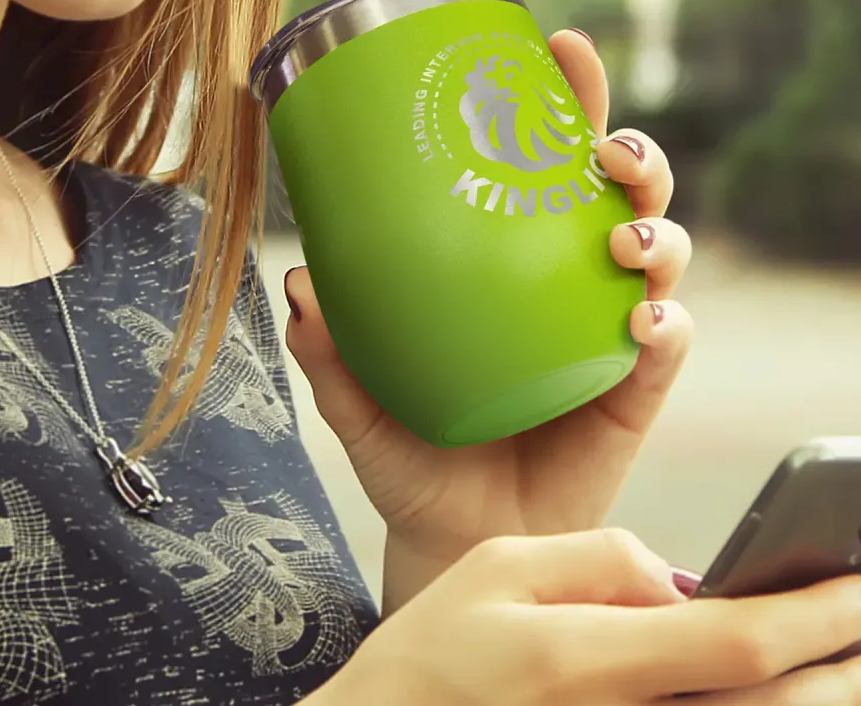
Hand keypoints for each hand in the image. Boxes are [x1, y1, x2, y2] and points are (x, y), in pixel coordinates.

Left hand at [284, 28, 693, 605]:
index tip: (561, 45)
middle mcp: (566, 284)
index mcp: (510, 262)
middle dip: (633, 154)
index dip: (564, 101)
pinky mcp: (632, 393)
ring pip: (661, 255)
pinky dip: (667, 325)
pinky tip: (643, 322)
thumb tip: (299, 283)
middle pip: (622, 195)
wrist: (447, 534)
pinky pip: (667, 347)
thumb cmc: (410, 449)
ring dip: (658, 232)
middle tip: (607, 148)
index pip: (545, 165)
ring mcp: (605, 333)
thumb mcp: (357, 394)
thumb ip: (329, 346)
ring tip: (625, 241)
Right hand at [308, 530, 860, 705]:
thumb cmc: (432, 655)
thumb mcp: (497, 566)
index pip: (733, 639)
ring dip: (815, 699)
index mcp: (588, 659)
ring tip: (846, 661)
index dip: (814, 614)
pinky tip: (776, 689)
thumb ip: (595, 558)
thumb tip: (675, 580)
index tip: (859, 581)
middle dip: (841, 666)